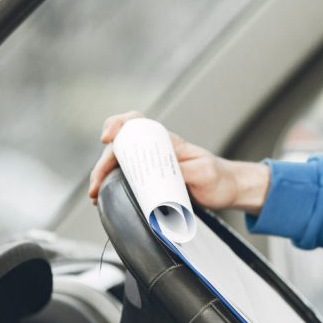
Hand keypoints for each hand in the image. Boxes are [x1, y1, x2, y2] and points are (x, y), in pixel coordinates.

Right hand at [87, 111, 269, 212]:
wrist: (227, 190)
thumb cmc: (218, 177)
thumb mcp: (205, 173)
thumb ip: (186, 171)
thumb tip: (165, 176)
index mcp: (167, 143)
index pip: (137, 123)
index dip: (118, 124)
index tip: (107, 138)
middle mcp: (155, 151)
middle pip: (120, 147)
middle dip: (102, 163)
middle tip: (96, 184)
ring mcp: (151, 166)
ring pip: (119, 165)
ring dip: (103, 177)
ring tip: (95, 195)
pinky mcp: (151, 182)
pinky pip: (126, 180)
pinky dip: (112, 187)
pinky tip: (104, 199)